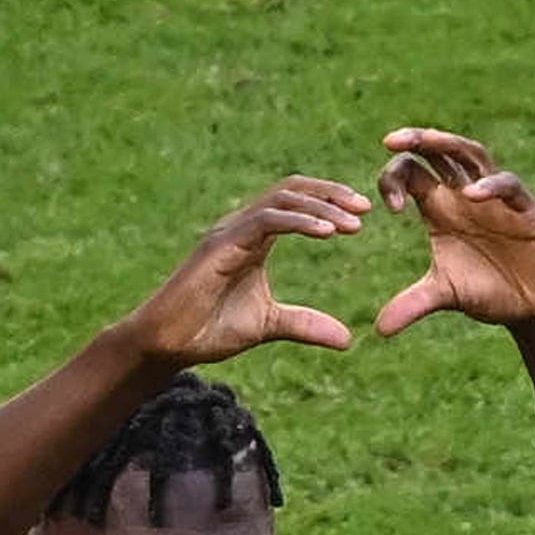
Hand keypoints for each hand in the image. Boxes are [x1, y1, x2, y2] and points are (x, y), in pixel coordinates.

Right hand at [121, 179, 370, 367]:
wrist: (168, 344)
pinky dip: (298, 222)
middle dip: (330, 195)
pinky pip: (266, 222)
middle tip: (365, 208)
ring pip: (281, 200)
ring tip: (353, 222)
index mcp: (254, 237)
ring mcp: (229, 232)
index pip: (295, 202)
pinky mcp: (221, 246)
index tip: (362, 216)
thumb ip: (305, 324)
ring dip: (321, 208)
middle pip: (291, 190)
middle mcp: (242, 226)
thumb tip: (348, 339)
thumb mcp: (269, 325)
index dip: (328, 202)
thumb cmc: (209, 329)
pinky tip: (327, 232)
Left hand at [372, 129, 534, 333]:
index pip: (410, 174)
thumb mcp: (446, 296)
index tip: (389, 208)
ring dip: (447, 142)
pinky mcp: (524, 209)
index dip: (393, 180)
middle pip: (437, 151)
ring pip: (470, 153)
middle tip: (389, 141)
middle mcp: (464, 194)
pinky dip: (490, 186)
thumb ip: (413, 304)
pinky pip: (507, 185)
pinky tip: (472, 194)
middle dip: (414, 140)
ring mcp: (494, 197)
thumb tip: (379, 330)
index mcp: (439, 208)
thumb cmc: (491, 293)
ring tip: (426, 140)